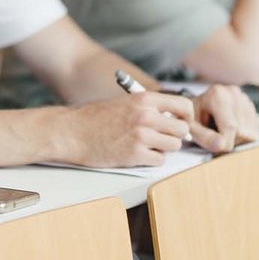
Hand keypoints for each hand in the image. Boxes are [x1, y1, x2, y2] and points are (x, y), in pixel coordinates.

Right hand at [65, 92, 194, 167]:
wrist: (72, 132)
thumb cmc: (96, 118)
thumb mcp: (125, 103)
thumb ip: (150, 108)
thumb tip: (174, 118)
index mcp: (145, 99)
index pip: (184, 105)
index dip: (186, 117)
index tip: (180, 123)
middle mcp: (146, 115)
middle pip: (183, 129)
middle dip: (175, 136)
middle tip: (162, 138)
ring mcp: (141, 135)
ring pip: (174, 146)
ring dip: (163, 148)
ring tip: (146, 146)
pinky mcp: (135, 154)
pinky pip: (160, 160)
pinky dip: (152, 160)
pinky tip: (137, 154)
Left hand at [188, 85, 258, 153]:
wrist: (198, 108)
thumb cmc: (194, 118)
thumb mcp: (192, 128)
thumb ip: (205, 137)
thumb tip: (222, 145)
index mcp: (217, 94)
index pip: (230, 127)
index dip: (223, 142)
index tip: (213, 143)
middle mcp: (233, 92)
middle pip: (241, 131)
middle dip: (229, 139)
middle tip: (214, 133)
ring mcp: (244, 99)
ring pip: (249, 134)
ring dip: (235, 139)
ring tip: (220, 129)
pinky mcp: (251, 107)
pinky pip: (253, 133)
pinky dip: (242, 136)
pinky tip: (229, 128)